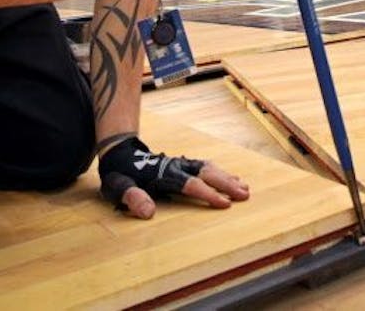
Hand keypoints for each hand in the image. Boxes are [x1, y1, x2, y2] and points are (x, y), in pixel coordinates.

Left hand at [98, 136, 249, 218]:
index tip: (225, 203)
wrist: (121, 152)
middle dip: (226, 184)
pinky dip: (221, 173)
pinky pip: (206, 167)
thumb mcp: (119, 187)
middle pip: (206, 173)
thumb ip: (133, 198)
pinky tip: (232, 179)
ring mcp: (182, 163)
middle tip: (245, 194)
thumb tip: (148, 212)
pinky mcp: (183, 164)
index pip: (190, 185)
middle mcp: (177, 166)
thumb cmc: (121, 173)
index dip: (208, 194)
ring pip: (209, 168)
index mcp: (164, 174)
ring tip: (245, 188)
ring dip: (227, 177)